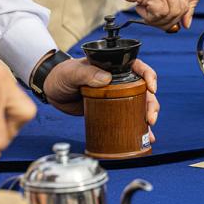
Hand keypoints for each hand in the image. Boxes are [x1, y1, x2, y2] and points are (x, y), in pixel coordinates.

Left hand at [44, 58, 159, 141]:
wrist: (52, 90)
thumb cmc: (62, 74)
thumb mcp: (72, 72)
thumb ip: (86, 73)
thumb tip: (105, 79)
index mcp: (114, 66)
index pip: (138, 67)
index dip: (149, 76)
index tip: (151, 88)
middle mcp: (119, 80)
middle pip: (144, 89)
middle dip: (151, 103)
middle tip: (150, 118)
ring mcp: (117, 95)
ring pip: (139, 104)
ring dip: (147, 116)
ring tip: (149, 129)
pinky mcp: (111, 108)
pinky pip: (128, 117)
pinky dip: (136, 127)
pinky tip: (144, 137)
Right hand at [97, 0, 203, 29]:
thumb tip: (174, 16)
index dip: (191, 7)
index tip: (183, 19)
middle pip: (185, 5)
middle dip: (172, 19)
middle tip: (158, 19)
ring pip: (174, 12)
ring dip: (159, 20)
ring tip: (145, 12)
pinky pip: (160, 13)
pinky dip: (150, 18)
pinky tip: (140, 9)